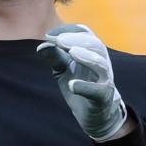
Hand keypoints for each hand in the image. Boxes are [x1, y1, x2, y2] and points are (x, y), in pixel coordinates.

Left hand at [36, 23, 129, 142]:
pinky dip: (85, 87)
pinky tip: (71, 85)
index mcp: (92, 53)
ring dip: (87, 57)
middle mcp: (101, 64)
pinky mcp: (103, 98)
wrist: (95, 115)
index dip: (70, 30)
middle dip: (78, 40)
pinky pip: (98, 91)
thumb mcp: (63, 70)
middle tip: (60, 40)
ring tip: (72, 52)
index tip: (50, 35)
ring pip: (101, 65)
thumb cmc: (80, 86)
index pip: (86, 34)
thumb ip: (54, 57)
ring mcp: (105, 81)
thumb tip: (41, 45)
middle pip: (96, 45)